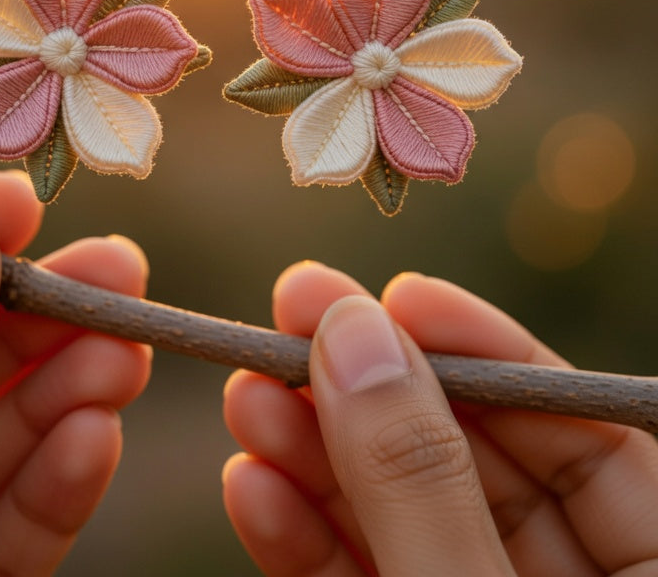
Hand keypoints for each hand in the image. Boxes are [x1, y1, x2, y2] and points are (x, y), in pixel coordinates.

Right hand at [223, 263, 657, 575]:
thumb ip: (421, 485)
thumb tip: (354, 331)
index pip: (591, 435)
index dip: (490, 356)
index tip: (399, 295)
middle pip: (483, 470)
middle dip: (374, 397)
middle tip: (287, 319)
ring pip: (413, 525)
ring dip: (321, 463)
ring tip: (249, 398)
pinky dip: (310, 545)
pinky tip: (256, 490)